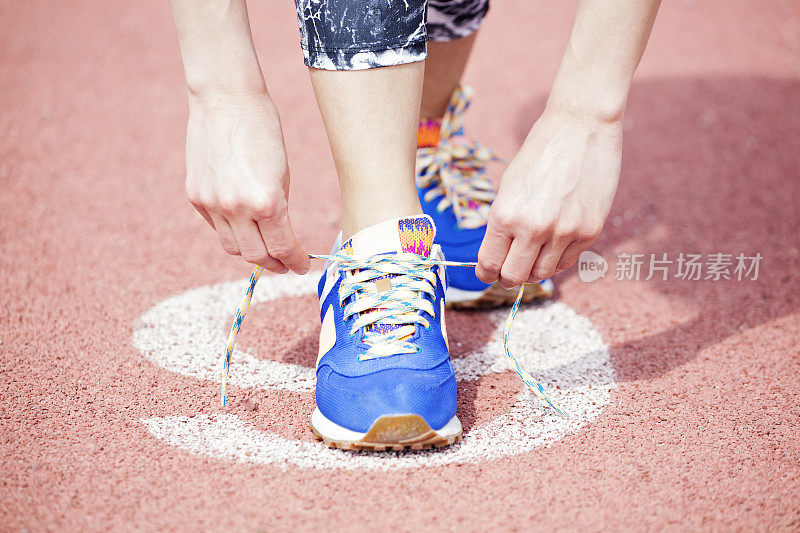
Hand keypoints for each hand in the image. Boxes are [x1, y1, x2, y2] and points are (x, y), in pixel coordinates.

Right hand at [184, 90, 308, 274]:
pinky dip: (232, 232)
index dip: (294, 262)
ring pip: (232, 247)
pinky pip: (216, 227)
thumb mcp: (283, 175)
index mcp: (267, 201)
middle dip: (275, 265)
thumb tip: (279, 239)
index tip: (302, 266)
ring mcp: (212, 204)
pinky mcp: (195, 197)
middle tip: (285, 265)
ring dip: (251, 252)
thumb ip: (279, 210)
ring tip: (265, 249)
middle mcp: (236, 208)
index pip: (282, 247)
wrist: (226, 100)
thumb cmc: (263, 132)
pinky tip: (243, 226)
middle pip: (256, 256)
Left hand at [476, 106, 622, 286]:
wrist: (580, 127)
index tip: (487, 274)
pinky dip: (555, 261)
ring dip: (532, 272)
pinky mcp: (589, 231)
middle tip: (507, 273)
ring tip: (530, 259)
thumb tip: (499, 258)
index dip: (486, 274)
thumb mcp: (508, 188)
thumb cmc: (539, 154)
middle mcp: (533, 228)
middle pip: (514, 276)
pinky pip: (567, 262)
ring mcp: (564, 232)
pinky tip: (551, 249)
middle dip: (507, 278)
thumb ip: (503, 225)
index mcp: (505, 215)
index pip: (490, 263)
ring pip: (542, 274)